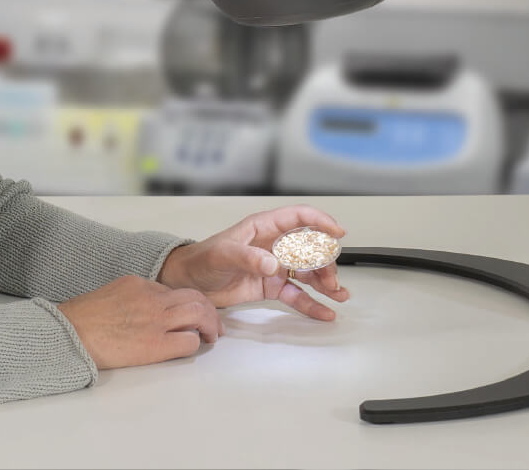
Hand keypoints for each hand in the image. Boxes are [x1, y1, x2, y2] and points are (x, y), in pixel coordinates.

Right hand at [56, 274, 222, 368]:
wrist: (70, 333)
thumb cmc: (84, 318)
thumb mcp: (113, 294)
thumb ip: (135, 297)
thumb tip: (151, 309)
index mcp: (139, 283)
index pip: (175, 290)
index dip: (188, 302)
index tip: (193, 313)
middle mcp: (152, 298)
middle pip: (194, 297)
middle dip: (209, 310)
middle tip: (213, 324)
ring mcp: (155, 320)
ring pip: (198, 313)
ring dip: (210, 324)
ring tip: (211, 336)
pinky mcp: (155, 344)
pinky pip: (188, 340)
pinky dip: (194, 343)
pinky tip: (192, 347)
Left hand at [158, 204, 349, 320]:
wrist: (189, 282)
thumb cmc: (202, 259)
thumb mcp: (222, 254)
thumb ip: (247, 257)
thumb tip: (272, 264)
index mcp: (263, 227)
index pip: (298, 218)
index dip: (320, 221)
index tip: (338, 232)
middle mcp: (273, 245)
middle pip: (309, 248)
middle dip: (325, 261)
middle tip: (331, 279)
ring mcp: (274, 267)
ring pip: (307, 272)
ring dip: (325, 282)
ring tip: (339, 295)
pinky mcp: (271, 287)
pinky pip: (296, 294)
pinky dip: (311, 303)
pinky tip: (324, 312)